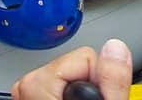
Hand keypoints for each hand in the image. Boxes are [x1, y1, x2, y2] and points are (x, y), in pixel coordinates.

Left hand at [11, 38, 131, 99]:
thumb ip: (111, 79)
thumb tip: (116, 47)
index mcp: (37, 83)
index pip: (87, 56)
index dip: (100, 78)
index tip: (99, 96)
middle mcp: (25, 85)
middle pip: (78, 62)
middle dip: (89, 83)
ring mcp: (26, 91)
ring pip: (69, 72)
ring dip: (77, 90)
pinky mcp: (30, 94)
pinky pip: (58, 82)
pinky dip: (66, 93)